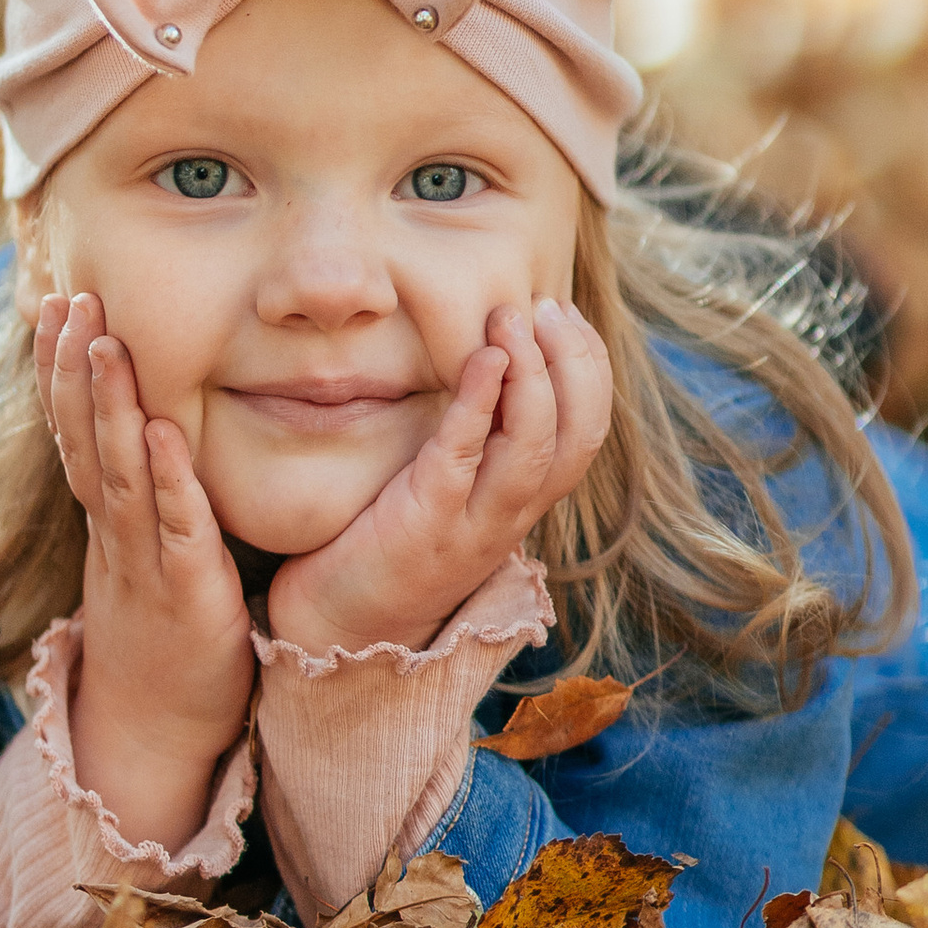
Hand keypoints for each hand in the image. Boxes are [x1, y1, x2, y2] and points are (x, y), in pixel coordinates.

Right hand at [36, 292, 254, 854]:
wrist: (156, 730)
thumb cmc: (161, 632)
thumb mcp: (139, 553)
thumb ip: (137, 494)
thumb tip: (139, 429)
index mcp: (106, 518)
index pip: (73, 430)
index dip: (60, 369)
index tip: (54, 303)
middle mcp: (115, 531)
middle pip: (82, 438)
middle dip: (72, 367)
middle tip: (68, 297)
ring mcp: (144, 560)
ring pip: (118, 472)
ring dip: (108, 405)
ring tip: (105, 341)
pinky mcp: (187, 591)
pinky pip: (176, 527)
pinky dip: (168, 479)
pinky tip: (161, 432)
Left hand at [264, 299, 611, 659]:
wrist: (340, 623)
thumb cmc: (388, 539)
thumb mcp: (448, 483)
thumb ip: (477, 434)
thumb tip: (487, 354)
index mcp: (523, 500)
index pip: (587, 429)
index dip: (588, 365)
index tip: (562, 311)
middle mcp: (511, 514)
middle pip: (578, 436)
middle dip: (572, 360)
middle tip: (542, 304)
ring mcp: (472, 524)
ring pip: (536, 449)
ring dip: (532, 374)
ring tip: (509, 317)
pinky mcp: (425, 525)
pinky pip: (466, 458)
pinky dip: (482, 404)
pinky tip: (481, 358)